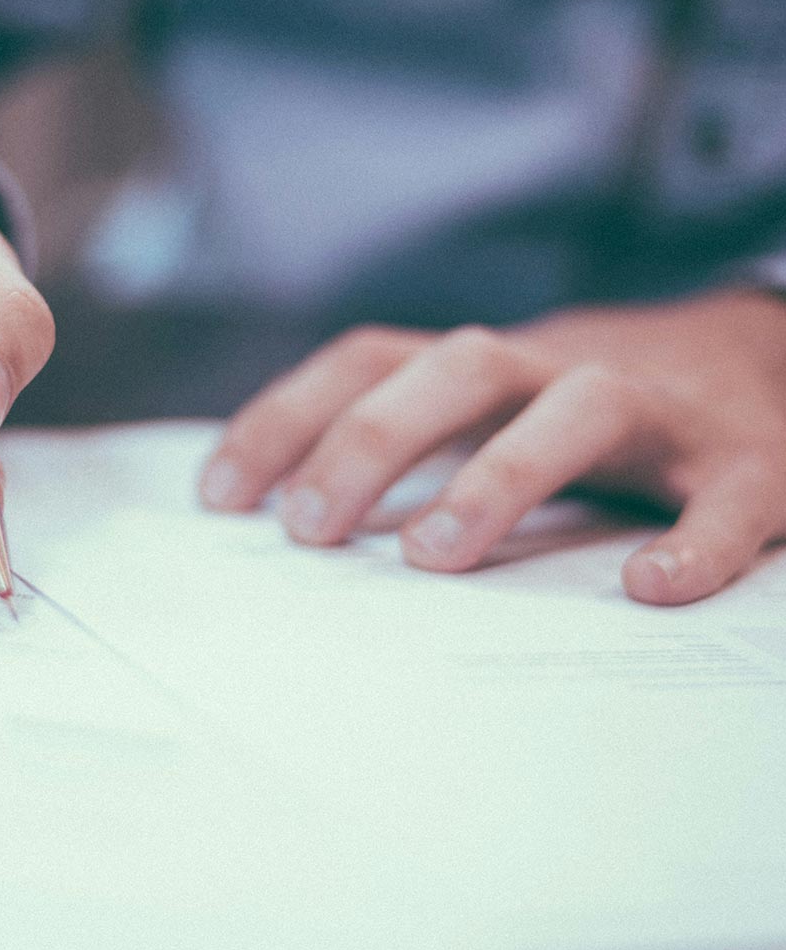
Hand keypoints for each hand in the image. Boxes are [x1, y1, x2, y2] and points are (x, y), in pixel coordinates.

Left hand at [198, 290, 785, 603]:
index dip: (289, 416)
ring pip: (581, 408)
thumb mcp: (502, 403)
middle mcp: (566, 369)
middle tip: (309, 530)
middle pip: (460, 366)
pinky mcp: (752, 463)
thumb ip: (419, 438)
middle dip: (374, 439)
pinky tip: (649, 589)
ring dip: (501, 475)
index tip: (220, 497)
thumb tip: (292, 514)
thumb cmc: (605, 407)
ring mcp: (664, 411)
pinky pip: (727, 499)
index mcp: (496, 366)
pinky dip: (693, 543)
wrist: (771, 361)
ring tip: (432, 555)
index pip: (371, 360)